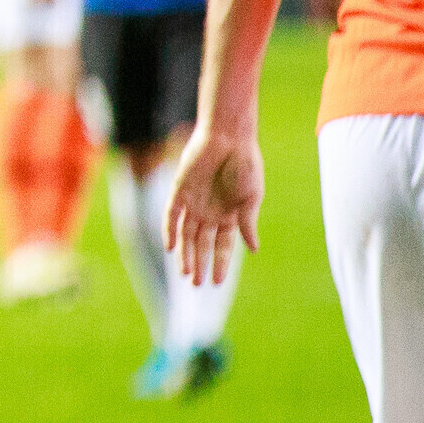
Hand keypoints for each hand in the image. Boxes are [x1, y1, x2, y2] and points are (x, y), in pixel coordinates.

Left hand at [166, 124, 263, 286]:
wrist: (230, 138)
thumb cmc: (246, 165)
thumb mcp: (251, 198)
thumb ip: (248, 223)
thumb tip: (253, 250)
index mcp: (229, 215)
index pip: (222, 247)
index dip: (219, 264)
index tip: (215, 283)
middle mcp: (209, 212)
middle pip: (201, 244)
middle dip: (199, 264)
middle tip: (196, 284)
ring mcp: (193, 202)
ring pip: (185, 234)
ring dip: (185, 253)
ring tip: (185, 273)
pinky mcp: (179, 190)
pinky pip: (171, 214)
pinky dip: (170, 230)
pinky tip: (170, 246)